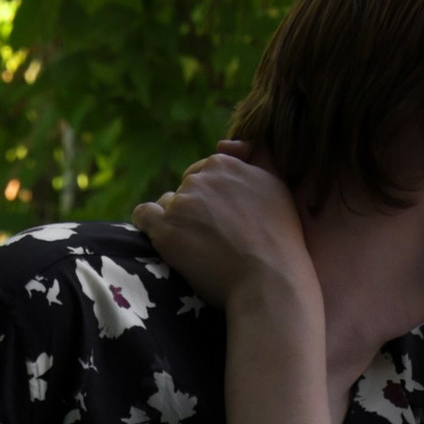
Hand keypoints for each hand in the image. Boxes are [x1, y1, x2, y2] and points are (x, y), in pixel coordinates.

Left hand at [130, 146, 316, 316]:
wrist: (269, 280)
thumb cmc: (279, 239)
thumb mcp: (276, 186)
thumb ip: (257, 158)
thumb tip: (226, 143)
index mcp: (224, 165)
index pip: (205, 172)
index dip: (213, 197)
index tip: (224, 220)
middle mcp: (200, 178)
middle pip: (186, 187)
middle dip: (195, 207)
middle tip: (213, 237)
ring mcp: (181, 203)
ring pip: (167, 204)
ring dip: (176, 220)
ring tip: (197, 246)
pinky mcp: (166, 230)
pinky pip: (143, 216)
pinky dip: (149, 226)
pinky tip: (164, 240)